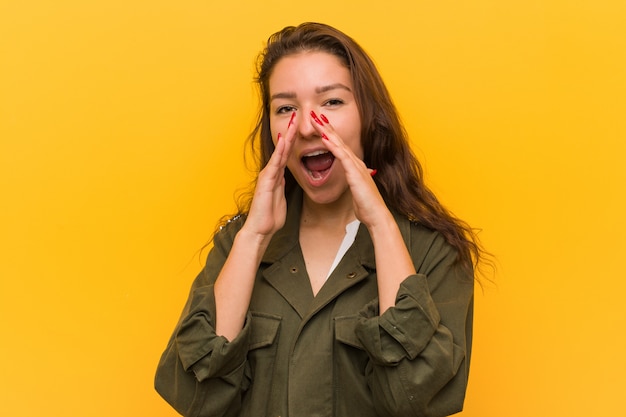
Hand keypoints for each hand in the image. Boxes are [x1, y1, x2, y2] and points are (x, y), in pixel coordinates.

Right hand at [242, 120, 295, 238]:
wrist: (260, 229)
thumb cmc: (270, 217)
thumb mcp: (280, 198)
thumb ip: (282, 187)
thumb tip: (285, 179)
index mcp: (277, 176)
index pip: (286, 154)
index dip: (293, 140)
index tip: (299, 127)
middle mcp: (271, 172)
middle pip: (283, 149)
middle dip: (290, 132)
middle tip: (296, 116)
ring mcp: (268, 175)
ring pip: (279, 152)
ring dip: (286, 136)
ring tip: (292, 122)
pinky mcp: (266, 181)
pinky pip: (275, 163)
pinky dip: (280, 151)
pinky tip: (284, 140)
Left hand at [309, 111, 390, 227]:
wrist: (377, 215)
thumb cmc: (366, 206)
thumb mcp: (357, 191)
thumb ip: (354, 182)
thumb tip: (352, 180)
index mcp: (355, 166)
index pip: (340, 146)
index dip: (330, 134)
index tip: (319, 124)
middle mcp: (356, 162)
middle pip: (338, 140)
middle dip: (326, 126)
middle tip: (315, 114)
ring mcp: (356, 166)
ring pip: (338, 144)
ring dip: (327, 130)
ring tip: (316, 119)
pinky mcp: (354, 172)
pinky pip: (341, 155)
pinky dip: (332, 145)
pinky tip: (323, 138)